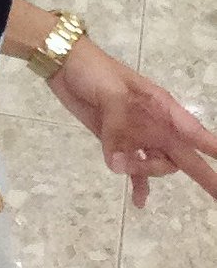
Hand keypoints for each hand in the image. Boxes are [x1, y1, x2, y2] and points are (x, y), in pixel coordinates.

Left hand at [45, 34, 216, 207]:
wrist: (65, 65)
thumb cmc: (93, 70)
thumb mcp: (111, 91)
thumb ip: (118, 125)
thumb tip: (117, 163)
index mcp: (160, 107)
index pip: (194, 132)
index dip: (212, 148)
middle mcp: (154, 124)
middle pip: (182, 156)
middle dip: (205, 176)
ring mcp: (136, 135)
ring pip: (155, 164)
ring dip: (144, 172)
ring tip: (121, 165)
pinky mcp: (116, 143)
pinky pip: (132, 169)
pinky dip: (137, 184)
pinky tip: (138, 202)